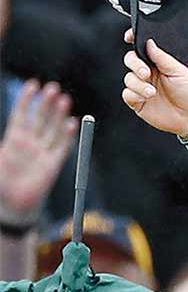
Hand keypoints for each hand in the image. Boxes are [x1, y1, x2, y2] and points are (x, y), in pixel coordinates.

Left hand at [0, 80, 77, 221]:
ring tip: (64, 99)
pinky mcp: (53, 165)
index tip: (33, 85)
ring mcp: (42, 153)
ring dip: (58, 115)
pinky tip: (70, 123)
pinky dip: (67, 135)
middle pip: (40, 119)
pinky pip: (62, 147)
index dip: (27, 100)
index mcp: (13, 139)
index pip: (22, 114)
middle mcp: (30, 143)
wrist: (12, 206)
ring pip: (52, 129)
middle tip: (53, 88)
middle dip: (46, 103)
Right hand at [121, 39, 187, 137]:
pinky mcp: (137, 101)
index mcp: (157, 62)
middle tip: (147, 74)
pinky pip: (127, 94)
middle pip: (130, 60)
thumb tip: (149, 42)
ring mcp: (141, 86)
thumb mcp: (179, 71)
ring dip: (139, 85)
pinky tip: (147, 99)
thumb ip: (163, 57)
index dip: (133, 40)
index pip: (141, 48)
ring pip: (128, 78)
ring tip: (153, 92)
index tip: (129, 38)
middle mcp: (148, 72)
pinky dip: (135, 95)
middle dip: (135, 65)